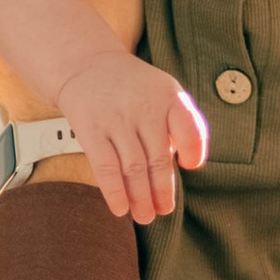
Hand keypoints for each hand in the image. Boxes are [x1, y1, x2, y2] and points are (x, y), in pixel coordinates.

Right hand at [55, 44, 209, 224]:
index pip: (189, 129)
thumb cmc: (132, 87)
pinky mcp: (90, 129)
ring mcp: (115, 119)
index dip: (194, 152)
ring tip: (145, 215)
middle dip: (162, 191)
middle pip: (159, 159)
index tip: (189, 168)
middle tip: (163, 210)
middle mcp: (143, 107)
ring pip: (133, 168)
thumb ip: (181, 122)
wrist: (85, 64)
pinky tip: (120, 207)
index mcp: (167, 96)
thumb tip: (186, 164)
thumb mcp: (163, 90)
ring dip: (140, 198)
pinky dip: (114, 191)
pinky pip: (105, 167)